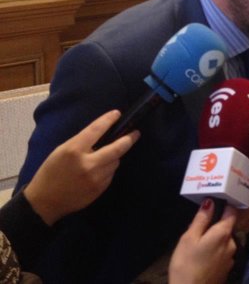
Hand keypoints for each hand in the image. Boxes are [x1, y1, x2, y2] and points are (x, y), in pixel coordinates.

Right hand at [24, 110, 139, 225]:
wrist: (45, 201)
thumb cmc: (50, 172)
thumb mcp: (61, 151)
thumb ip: (81, 143)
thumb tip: (102, 135)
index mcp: (74, 150)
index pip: (96, 130)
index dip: (108, 120)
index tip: (117, 114)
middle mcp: (88, 164)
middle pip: (117, 148)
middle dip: (129, 139)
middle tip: (135, 133)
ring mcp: (96, 178)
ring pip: (115, 161)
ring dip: (114, 157)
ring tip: (104, 157)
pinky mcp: (100, 189)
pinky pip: (111, 173)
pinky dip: (108, 169)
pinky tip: (97, 171)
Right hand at [169, 199, 236, 283]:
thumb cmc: (187, 264)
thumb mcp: (189, 238)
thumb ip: (201, 220)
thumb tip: (210, 202)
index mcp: (224, 233)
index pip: (232, 212)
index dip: (226, 205)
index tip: (218, 201)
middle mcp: (232, 244)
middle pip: (227, 227)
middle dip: (215, 226)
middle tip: (199, 229)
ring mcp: (231, 258)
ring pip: (224, 241)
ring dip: (215, 240)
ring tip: (198, 245)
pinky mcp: (227, 269)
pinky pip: (223, 254)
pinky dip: (215, 252)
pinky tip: (203, 258)